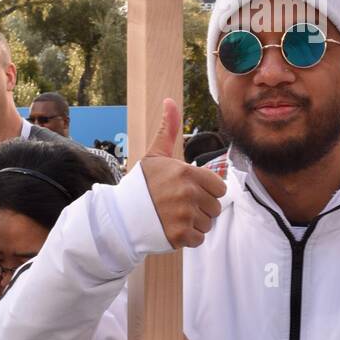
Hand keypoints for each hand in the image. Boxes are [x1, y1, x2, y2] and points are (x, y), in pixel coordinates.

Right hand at [139, 99, 226, 248]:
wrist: (119, 215)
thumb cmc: (140, 184)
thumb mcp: (155, 154)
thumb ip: (169, 129)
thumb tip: (169, 100)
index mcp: (187, 172)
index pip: (220, 187)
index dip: (206, 190)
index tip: (189, 191)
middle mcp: (188, 193)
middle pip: (215, 207)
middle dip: (201, 208)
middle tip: (179, 205)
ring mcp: (184, 215)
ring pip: (208, 223)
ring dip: (195, 223)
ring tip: (174, 216)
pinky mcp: (179, 235)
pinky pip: (199, 239)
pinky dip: (188, 237)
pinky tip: (173, 228)